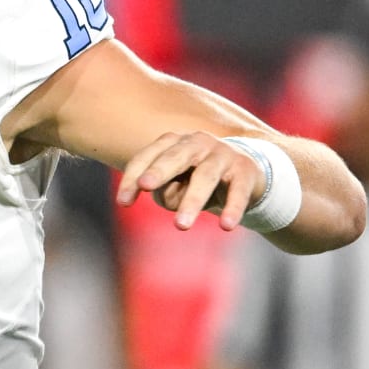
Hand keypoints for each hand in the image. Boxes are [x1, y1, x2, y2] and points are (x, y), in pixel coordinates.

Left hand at [116, 132, 265, 230]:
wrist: (244, 173)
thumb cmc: (197, 180)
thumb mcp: (176, 184)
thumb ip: (165, 189)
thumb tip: (164, 194)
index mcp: (173, 142)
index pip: (147, 157)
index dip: (133, 178)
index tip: (122, 202)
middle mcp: (197, 142)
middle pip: (174, 156)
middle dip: (159, 171)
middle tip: (146, 186)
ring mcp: (223, 154)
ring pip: (205, 176)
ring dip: (192, 200)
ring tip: (180, 226)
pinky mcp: (245, 170)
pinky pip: (238, 191)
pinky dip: (233, 208)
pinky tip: (226, 226)